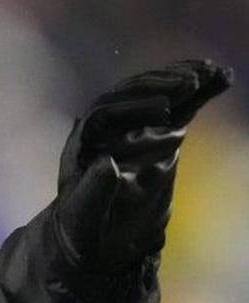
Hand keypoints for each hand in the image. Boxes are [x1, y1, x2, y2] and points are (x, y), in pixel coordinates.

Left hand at [54, 59, 232, 272]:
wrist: (92, 230)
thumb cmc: (83, 223)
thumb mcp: (85, 213)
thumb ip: (95, 190)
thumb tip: (107, 164)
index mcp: (84, 140)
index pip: (105, 114)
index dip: (134, 108)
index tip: (164, 108)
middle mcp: (104, 126)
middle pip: (129, 94)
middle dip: (159, 86)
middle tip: (190, 81)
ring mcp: (130, 125)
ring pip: (152, 94)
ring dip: (178, 80)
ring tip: (208, 71)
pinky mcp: (153, 131)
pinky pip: (175, 106)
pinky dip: (196, 92)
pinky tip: (218, 76)